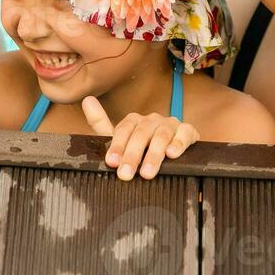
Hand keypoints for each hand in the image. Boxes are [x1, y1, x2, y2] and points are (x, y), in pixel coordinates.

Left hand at [84, 95, 198, 180]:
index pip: (124, 130)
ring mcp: (171, 124)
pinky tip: (172, 154)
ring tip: (147, 173)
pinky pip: (185, 132)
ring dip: (153, 154)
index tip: (111, 163)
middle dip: (132, 155)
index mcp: (135, 121)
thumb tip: (86, 99)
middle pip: (141, 134)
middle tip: (126, 175)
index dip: (117, 146)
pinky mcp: (188, 131)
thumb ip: (101, 123)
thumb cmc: (142, 151)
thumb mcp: (120, 142)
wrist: (172, 157)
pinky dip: (179, 142)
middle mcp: (152, 120)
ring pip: (161, 135)